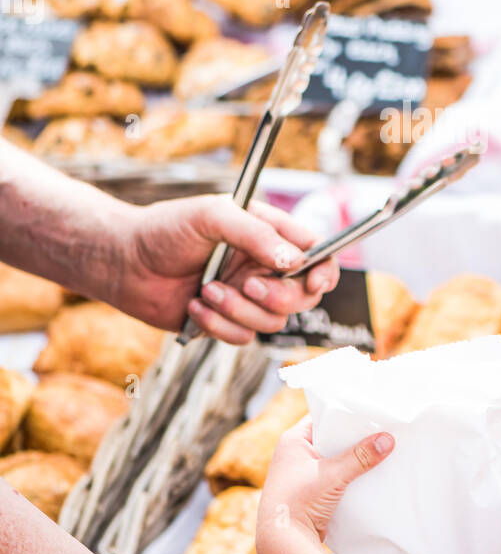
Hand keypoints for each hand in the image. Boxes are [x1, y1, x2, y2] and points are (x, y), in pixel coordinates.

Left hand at [115, 194, 338, 343]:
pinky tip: (194, 306)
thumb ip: (256, 234)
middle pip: (302, 295)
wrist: (123, 262)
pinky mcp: (225, 322)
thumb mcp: (212, 216)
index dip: (324, 269)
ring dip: (240, 310)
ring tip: (207, 291)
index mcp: (267, 234)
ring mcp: (245, 297)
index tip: (313, 279)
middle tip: (247, 283)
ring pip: (273, 321)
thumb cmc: (165, 229)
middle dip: (278, 296)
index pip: (315, 252)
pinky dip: (219, 324)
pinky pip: (243, 337)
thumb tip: (293, 260)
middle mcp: (262, 267)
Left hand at [258, 418, 392, 553]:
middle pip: (331, 439)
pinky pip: (336, 477)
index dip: (345, 415)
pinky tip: (370, 475)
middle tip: (381, 431)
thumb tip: (388, 439)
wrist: (284, 542)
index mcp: (293, 440)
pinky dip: (350, 476)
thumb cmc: (299, 500)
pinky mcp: (312, 493)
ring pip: (335, 460)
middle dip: (354, 439)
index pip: (323, 418)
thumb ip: (360, 457)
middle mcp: (296, 454)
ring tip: (381, 451)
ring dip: (353, 460)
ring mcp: (304, 474)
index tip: (370, 413)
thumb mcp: (332, 474)